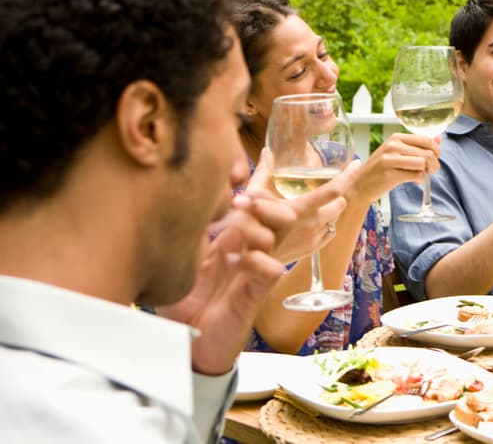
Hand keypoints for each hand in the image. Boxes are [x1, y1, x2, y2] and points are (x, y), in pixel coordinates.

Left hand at [154, 193, 287, 374]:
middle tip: (245, 200)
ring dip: (258, 229)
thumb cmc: (181, 303)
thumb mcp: (178, 262)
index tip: (237, 184)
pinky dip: (259, 261)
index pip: (255, 208)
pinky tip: (240, 261)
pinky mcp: (256, 294)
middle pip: (277, 217)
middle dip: (267, 204)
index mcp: (230, 240)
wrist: (187, 345)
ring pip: (276, 237)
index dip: (255, 193)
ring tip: (238, 230)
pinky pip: (271, 270)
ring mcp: (254, 271)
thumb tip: (181, 201)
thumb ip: (187, 236)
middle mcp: (247, 251)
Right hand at [241, 150, 355, 262]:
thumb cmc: (248, 226)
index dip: (349, 175)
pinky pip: (329, 233)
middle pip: (340, 204)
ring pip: (335, 218)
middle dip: (337, 195)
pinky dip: (326, 225)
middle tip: (328, 189)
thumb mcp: (253, 197)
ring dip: (331, 210)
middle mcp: (312, 224)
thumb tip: (266, 152)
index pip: (334, 189)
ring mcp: (313, 239)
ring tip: (319, 204)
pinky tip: (316, 222)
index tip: (358, 164)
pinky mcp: (312, 250)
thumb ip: (263, 173)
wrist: (248, 260)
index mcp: (301, 209)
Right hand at [350, 132, 439, 204]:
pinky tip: (414, 180)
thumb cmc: (380, 169)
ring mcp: (390, 160)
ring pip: (422, 163)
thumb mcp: (397, 152)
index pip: (426, 139)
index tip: (436, 157)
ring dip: (427, 171)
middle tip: (432, 170)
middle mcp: (392, 146)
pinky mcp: (390, 175)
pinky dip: (419, 179)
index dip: (436, 150)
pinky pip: (415, 175)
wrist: (359, 186)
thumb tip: (439, 138)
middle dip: (434, 163)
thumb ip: (418, 145)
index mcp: (396, 138)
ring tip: (422, 174)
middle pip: (427, 152)